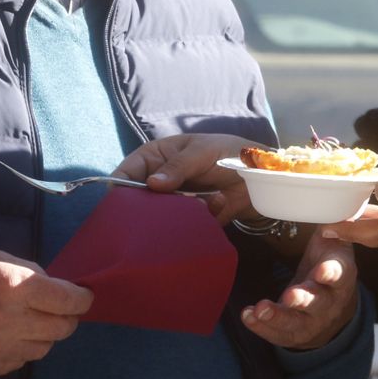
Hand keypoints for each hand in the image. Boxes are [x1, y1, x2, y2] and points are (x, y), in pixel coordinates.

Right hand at [0, 249, 93, 375]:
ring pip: (44, 347)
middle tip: (57, 308)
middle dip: (65, 317)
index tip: (83, 298)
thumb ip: (36, 278)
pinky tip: (4, 333)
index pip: (68, 302)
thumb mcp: (1, 260)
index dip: (82, 299)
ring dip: (42, 333)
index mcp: (13, 286)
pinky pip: (21, 361)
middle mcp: (8, 320)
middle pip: (62, 328)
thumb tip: (65, 294)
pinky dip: (20, 347)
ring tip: (23, 319)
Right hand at [114, 132, 257, 222]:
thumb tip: (152, 184)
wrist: (258, 173)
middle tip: (167, 206)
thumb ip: (178, 166)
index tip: (121, 203)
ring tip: (200, 200)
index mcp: (154, 158)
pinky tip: (217, 202)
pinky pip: (184, 226)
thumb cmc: (226, 151)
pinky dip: (200, 217)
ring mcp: (174, 203)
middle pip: (137, 201)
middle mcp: (159, 182)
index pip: (126, 173)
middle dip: (147, 208)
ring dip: (178, 212)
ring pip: (159, 217)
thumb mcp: (201, 152)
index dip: (119, 188)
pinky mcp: (190, 220)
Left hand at [241, 229, 358, 350]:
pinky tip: (248, 315)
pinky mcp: (295, 334)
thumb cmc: (329, 264)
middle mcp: (330, 301)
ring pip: (298, 323)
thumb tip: (327, 196)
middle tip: (290, 295)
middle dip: (304, 299)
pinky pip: (279, 335)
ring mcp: (313, 321)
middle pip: (319, 303)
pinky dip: (262, 328)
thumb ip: (332, 225)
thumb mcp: (334, 244)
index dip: (332, 273)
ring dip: (278, 317)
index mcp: (342, 275)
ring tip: (260, 309)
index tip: (322, 271)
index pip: (340, 274)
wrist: (334, 307)